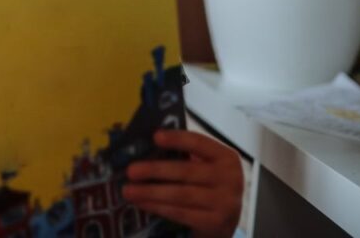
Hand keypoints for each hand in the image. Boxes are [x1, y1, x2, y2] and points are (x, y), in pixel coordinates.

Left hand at [122, 129, 242, 237]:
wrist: (225, 221)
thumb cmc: (208, 186)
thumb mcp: (205, 167)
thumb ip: (185, 157)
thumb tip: (146, 149)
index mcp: (226, 157)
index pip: (200, 143)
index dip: (177, 139)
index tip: (155, 136)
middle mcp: (230, 179)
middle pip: (187, 171)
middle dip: (155, 170)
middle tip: (131, 171)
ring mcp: (225, 203)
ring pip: (181, 195)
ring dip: (151, 192)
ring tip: (128, 190)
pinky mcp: (215, 223)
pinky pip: (181, 213)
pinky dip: (158, 207)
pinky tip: (142, 203)